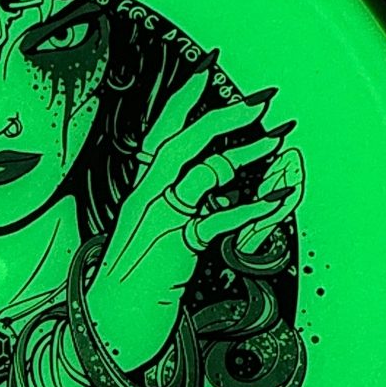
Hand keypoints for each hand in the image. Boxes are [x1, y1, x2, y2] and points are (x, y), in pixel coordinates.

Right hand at [86, 58, 303, 370]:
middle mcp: (146, 198)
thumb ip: (173, 204)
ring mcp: (159, 220)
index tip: (207, 66)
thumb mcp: (149, 233)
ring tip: (275, 140)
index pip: (160, 132)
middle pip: (181, 142)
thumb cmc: (131, 278)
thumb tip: (209, 184)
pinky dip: (249, 207)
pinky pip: (216, 219)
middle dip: (221, 115)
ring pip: (201, 172)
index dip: (183, 97)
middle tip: (258, 100)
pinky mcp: (175, 245)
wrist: (110, 320)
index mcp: (139, 191)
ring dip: (244, 154)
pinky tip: (275, 200)